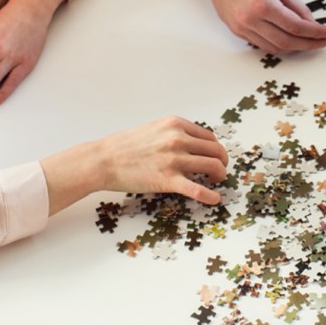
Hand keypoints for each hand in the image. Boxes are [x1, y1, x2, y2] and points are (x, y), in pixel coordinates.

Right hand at [96, 117, 228, 204]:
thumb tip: (193, 144)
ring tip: (217, 181)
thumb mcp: (154, 129)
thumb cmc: (125, 146)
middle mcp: (178, 139)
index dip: (215, 149)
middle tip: (220, 170)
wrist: (103, 160)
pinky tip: (215, 199)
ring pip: (213, 166)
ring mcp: (174, 159)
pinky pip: (197, 189)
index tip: (215, 156)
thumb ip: (174, 133)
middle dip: (222, 162)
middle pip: (216, 150)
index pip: (209, 137)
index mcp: (175, 125)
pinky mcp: (168, 180)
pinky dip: (210, 196)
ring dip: (220, 175)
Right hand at [202, 0, 325, 53]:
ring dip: (293, 48)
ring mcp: (241, 27)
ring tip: (307, 41)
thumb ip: (296, 6)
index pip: (296, 26)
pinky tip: (288, 39)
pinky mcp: (236, 31)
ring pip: (274, 48)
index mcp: (263, 4)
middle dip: (308, 44)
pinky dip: (277, 44)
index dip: (315, 32)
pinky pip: (261, 44)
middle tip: (321, 42)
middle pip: (286, 42)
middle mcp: (250, 19)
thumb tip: (311, 24)